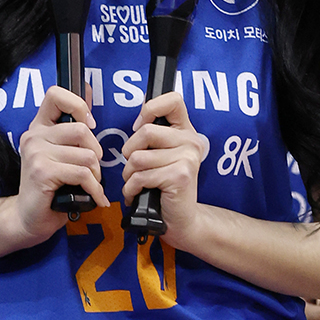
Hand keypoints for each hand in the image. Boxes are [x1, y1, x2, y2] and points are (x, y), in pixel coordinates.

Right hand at [15, 86, 107, 243]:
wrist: (28, 218)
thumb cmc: (51, 186)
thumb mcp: (62, 152)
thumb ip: (73, 127)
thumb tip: (87, 88)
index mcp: (39, 126)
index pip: (55, 94)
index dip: (78, 105)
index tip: (88, 125)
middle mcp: (34, 136)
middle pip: (81, 130)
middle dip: (96, 152)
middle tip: (93, 168)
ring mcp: (36, 153)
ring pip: (86, 155)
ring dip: (96, 174)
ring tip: (90, 184)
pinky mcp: (42, 172)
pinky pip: (82, 174)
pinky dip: (94, 189)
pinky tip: (94, 197)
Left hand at [120, 91, 203, 245]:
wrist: (180, 220)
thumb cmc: (164, 186)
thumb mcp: (161, 155)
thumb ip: (153, 135)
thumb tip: (137, 121)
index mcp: (186, 131)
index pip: (173, 100)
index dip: (151, 109)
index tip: (140, 127)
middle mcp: (191, 141)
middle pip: (145, 132)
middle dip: (129, 153)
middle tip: (133, 167)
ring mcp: (187, 158)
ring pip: (138, 157)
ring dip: (129, 175)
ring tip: (136, 183)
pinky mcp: (180, 176)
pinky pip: (140, 176)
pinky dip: (131, 189)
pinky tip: (138, 194)